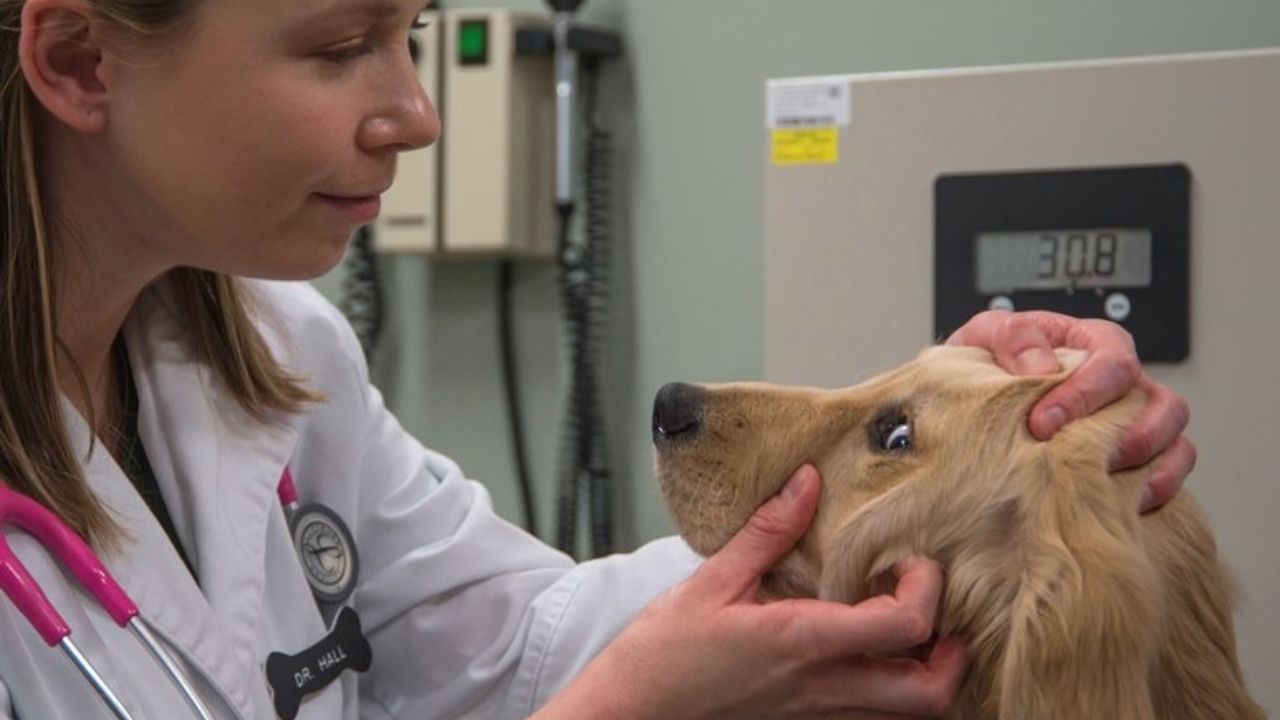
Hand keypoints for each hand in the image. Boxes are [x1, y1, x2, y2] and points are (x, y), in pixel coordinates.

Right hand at [538, 466, 967, 719]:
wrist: (630, 714)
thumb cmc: (662, 656)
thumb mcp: (712, 581)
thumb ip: (768, 533)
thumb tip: (806, 484)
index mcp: (802, 642)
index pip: (902, 626)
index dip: (927, 591)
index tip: (913, 563)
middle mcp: (821, 688)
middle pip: (927, 693)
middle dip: (952, 654)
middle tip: (941, 615)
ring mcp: (816, 715)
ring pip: (904, 715)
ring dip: (925, 678)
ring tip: (912, 637)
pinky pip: (868, 719)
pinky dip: (888, 695)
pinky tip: (870, 661)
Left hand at [948, 310, 1194, 511]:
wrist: (974, 401)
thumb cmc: (989, 364)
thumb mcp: (987, 334)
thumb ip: (1012, 337)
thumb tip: (1042, 366)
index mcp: (1095, 343)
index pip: (1114, 362)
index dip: (1085, 394)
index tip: (1042, 423)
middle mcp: (1127, 384)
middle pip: (1164, 404)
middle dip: (1126, 435)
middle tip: (1076, 457)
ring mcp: (1138, 422)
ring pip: (1176, 442)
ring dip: (1149, 465)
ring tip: (1103, 482)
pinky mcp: (1137, 461)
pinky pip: (1170, 474)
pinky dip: (1157, 490)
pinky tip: (1118, 503)